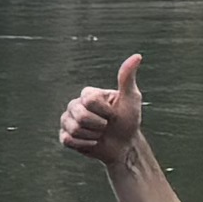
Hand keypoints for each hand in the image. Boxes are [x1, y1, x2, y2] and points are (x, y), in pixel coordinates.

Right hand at [54, 51, 151, 166]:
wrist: (124, 145)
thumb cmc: (128, 120)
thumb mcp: (130, 99)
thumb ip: (127, 78)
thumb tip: (137, 56)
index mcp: (89, 94)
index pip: (89, 100)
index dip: (105, 111)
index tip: (113, 113)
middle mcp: (75, 105)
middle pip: (79, 115)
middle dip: (98, 125)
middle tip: (106, 125)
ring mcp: (68, 120)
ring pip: (73, 128)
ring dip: (92, 136)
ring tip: (99, 134)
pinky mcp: (65, 136)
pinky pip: (67, 140)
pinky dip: (84, 144)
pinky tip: (92, 142)